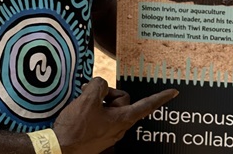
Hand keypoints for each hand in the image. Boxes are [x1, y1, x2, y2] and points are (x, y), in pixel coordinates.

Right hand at [52, 77, 177, 153]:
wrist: (58, 149)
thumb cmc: (75, 128)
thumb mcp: (88, 99)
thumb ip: (99, 85)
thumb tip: (99, 85)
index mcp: (122, 119)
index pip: (146, 105)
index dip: (160, 97)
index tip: (174, 92)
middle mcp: (119, 128)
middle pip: (122, 100)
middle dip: (108, 94)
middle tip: (91, 97)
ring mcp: (109, 133)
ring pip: (110, 107)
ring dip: (98, 102)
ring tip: (82, 107)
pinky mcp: (98, 136)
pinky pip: (100, 116)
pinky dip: (92, 111)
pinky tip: (79, 113)